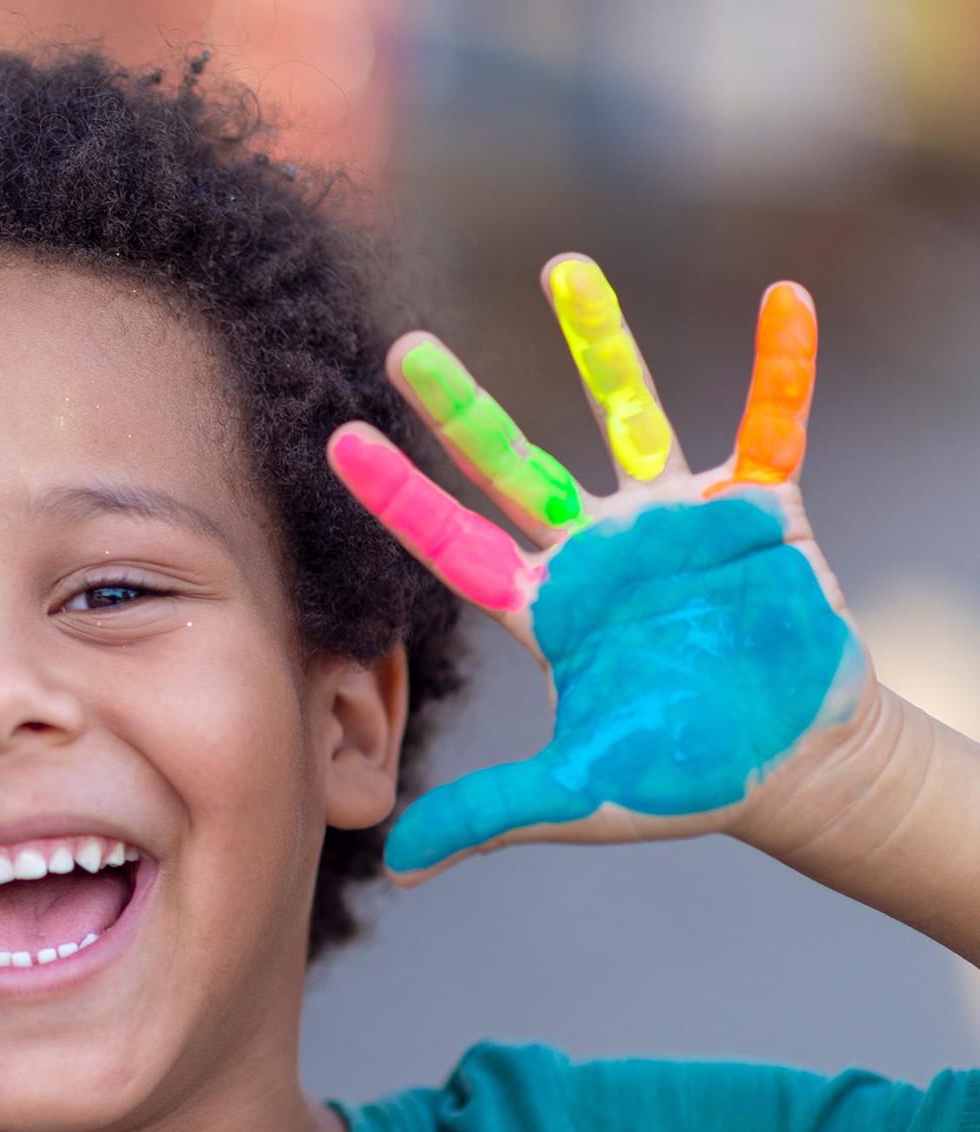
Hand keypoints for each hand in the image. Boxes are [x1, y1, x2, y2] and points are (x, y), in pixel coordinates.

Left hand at [326, 255, 874, 882]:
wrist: (797, 766)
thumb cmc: (687, 776)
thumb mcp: (580, 796)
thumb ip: (490, 814)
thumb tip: (396, 865)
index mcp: (547, 605)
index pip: (452, 543)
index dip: (397, 498)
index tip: (333, 443)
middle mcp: (596, 548)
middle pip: (513, 463)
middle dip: (460, 408)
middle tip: (401, 346)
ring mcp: (674, 520)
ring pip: (629, 413)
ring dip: (599, 344)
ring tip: (563, 266)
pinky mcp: (760, 509)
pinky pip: (772, 423)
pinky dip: (784, 368)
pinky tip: (787, 300)